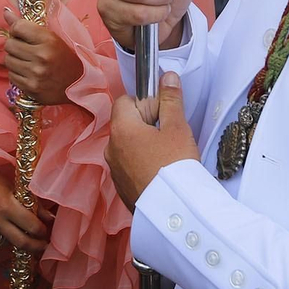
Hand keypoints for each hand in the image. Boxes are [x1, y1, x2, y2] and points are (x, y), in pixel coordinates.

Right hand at [0, 161, 51, 251]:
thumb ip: (32, 203)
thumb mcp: (12, 185)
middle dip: (36, 247)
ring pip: (7, 244)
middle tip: (42, 245)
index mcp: (5, 204)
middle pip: (22, 243)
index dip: (42, 231)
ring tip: (21, 234)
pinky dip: (0, 240)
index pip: (32, 226)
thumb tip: (49, 218)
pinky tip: (3, 232)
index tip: (45, 232)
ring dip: (16, 241)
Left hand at [1, 8, 82, 105]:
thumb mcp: (51, 37)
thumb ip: (26, 24)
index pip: (18, 27)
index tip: (22, 34)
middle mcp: (42, 56)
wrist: (79, 83)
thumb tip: (6, 12)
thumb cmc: (64, 57)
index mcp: (49, 39)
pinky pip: (11, 76)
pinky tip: (29, 73)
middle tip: (26, 49)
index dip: (17, 30)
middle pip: (9, 44)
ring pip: (8, 61)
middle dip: (15, 45)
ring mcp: (36, 74)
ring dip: (15, 60)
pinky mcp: (32, 88)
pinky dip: (17, 74)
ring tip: (28, 61)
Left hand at [107, 72, 198, 209]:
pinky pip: (129, 166)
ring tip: (167, 155)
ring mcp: (113, 169)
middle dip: (146, 124)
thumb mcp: (177, 127)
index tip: (162, 113)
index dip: (145, 102)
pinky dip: (142, 164)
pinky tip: (160, 172)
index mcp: (121, 129)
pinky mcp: (120, 187)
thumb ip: (171, 99)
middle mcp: (111, 148)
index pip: (125, 101)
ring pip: (128, 146)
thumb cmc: (175, 166)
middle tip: (169, 135)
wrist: (174, 211)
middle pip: (126, 124)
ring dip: (144, 145)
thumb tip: (168, 76)